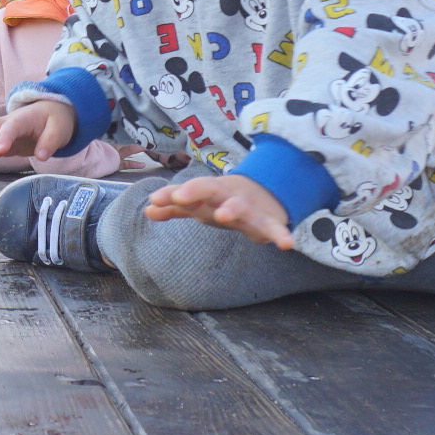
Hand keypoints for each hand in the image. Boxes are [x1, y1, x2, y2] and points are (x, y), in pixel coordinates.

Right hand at [0, 100, 76, 177]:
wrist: (51, 114)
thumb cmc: (55, 119)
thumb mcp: (59, 129)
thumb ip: (50, 142)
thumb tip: (41, 156)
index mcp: (22, 119)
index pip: (9, 126)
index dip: (4, 137)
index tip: (0, 151)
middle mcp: (7, 125)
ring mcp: (2, 135)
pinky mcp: (2, 145)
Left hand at [143, 173, 293, 249]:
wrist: (269, 194)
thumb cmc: (226, 201)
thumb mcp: (201, 204)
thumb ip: (175, 208)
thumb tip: (147, 209)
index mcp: (210, 193)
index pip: (188, 191)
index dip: (172, 195)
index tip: (154, 199)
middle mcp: (227, 196)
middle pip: (210, 190)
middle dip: (195, 191)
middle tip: (180, 197)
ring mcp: (249, 208)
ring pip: (240, 207)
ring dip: (232, 209)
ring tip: (223, 215)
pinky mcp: (268, 222)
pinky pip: (275, 229)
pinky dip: (281, 235)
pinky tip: (286, 244)